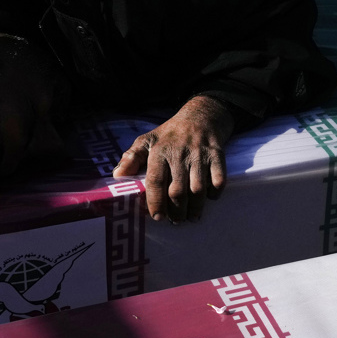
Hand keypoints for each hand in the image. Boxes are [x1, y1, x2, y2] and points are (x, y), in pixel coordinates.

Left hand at [111, 95, 234, 221]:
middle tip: (175, 222)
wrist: (201, 115)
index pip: (155, 180)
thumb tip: (117, 177)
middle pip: (178, 190)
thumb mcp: (147, 140)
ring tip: (191, 217)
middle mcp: (179, 152)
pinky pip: (219, 180)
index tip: (157, 217)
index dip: (155, 201)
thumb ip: (131, 158)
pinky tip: (209, 198)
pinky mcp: (217, 155)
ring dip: (195, 207)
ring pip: (198, 188)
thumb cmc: (170, 134)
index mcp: (159, 150)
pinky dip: (214, 193)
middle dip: (176, 211)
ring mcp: (199, 154)